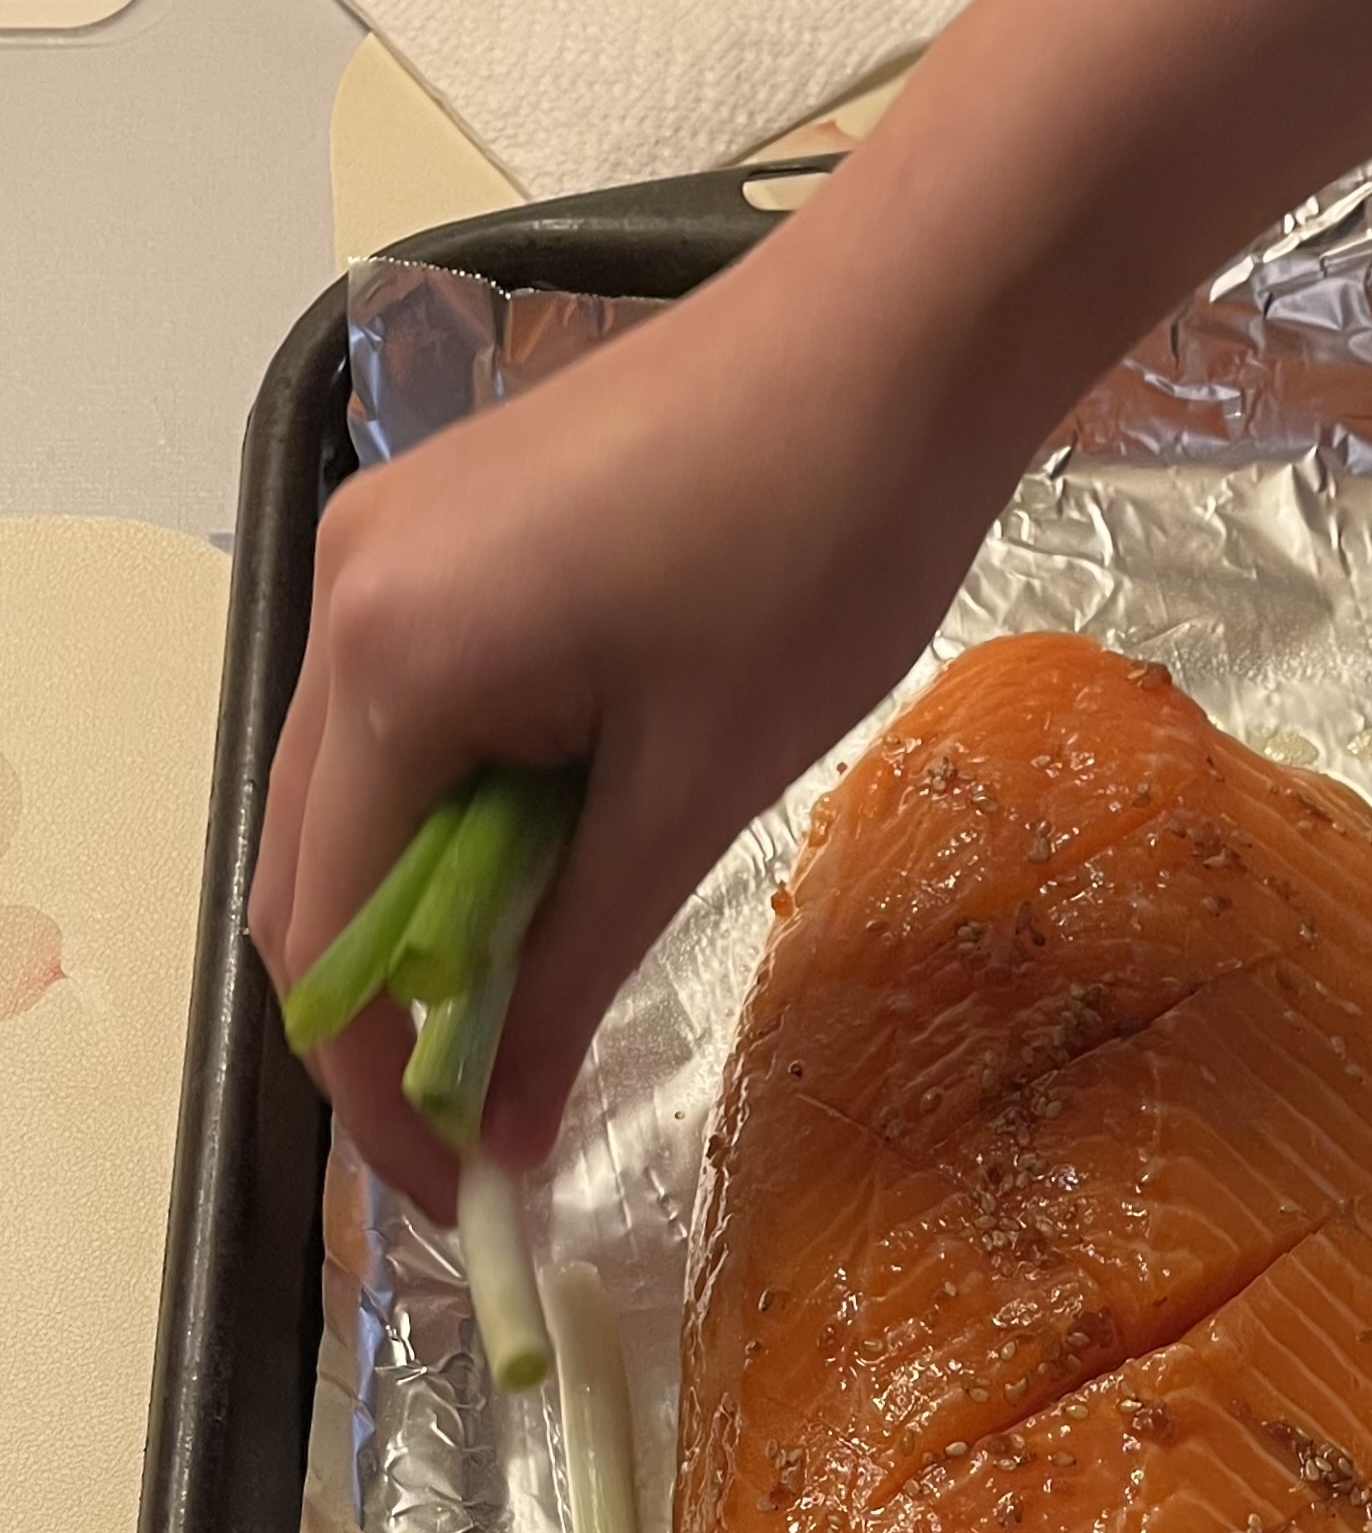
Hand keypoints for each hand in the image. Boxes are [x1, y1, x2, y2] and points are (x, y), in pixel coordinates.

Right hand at [245, 195, 1023, 1214]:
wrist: (895, 336)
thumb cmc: (815, 547)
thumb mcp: (693, 794)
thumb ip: (571, 967)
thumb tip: (505, 1127)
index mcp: (390, 660)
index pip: (329, 940)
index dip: (383, 1092)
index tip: (463, 1196)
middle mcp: (344, 596)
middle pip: (314, 872)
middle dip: (397, 1020)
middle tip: (499, 1131)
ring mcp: (386, 551)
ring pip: (360, 799)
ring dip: (435, 924)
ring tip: (538, 1017)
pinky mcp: (445, 534)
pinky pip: (412, 721)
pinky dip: (465, 823)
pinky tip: (554, 876)